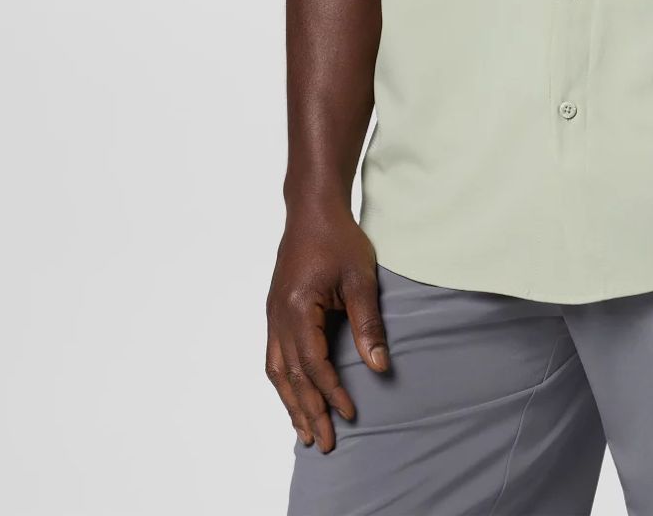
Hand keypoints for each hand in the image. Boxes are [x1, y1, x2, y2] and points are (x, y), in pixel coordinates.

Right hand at [266, 203, 389, 451]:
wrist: (312, 210)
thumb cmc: (338, 239)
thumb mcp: (360, 279)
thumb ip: (367, 324)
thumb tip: (379, 367)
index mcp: (297, 308)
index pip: (314, 364)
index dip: (331, 392)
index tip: (350, 413)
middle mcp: (278, 317)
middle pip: (291, 376)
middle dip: (307, 411)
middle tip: (324, 443)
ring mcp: (273, 315)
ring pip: (277, 371)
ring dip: (291, 403)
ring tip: (304, 432)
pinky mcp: (275, 311)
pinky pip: (275, 356)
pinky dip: (284, 382)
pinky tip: (293, 396)